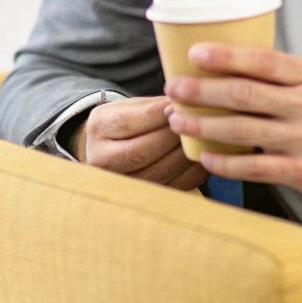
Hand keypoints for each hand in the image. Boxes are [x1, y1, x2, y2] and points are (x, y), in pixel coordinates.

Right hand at [66, 95, 208, 190]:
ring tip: (202, 140)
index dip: (156, 115)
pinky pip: (172, 187)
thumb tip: (183, 104)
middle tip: (195, 124)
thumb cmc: (128, 123)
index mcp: (98, 128)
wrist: (112, 151)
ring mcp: (120, 184)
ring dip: (184, 156)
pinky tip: (202, 158)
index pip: (127, 122)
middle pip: (142, 151)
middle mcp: (101, 159)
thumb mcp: (131, 106)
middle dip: (173, 137)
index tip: (178, 105)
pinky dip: (192, 173)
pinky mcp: (142, 198)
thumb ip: (153, 106)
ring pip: (159, 173)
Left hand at [164, 43, 301, 220]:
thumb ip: (288, 78)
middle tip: (174, 87)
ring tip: (178, 120)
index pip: (264, 61)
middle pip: (245, 94)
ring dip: (204, 125)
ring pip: (243, 129)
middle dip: (202, 90)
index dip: (226, 56)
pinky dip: (225, 163)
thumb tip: (236, 65)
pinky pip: (254, 167)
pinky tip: (206, 157)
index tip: (194, 54)